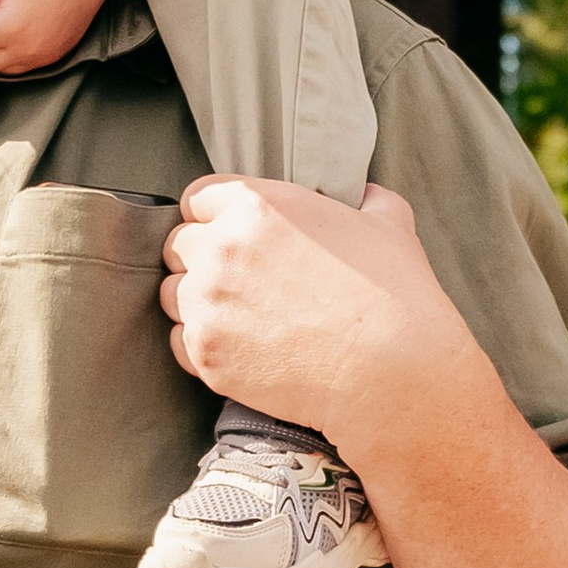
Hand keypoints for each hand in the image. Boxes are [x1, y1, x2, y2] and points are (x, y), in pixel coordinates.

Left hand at [160, 179, 476, 463]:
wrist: (390, 373)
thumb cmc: (394, 296)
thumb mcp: (389, 225)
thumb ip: (366, 200)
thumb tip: (363, 195)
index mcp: (258, 206)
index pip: (198, 198)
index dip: (214, 216)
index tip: (229, 234)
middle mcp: (221, 249)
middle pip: (179, 245)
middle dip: (200, 259)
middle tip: (236, 281)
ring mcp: (208, 304)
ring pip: (173, 294)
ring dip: (196, 302)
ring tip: (237, 317)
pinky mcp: (206, 354)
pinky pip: (179, 341)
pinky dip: (201, 344)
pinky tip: (239, 347)